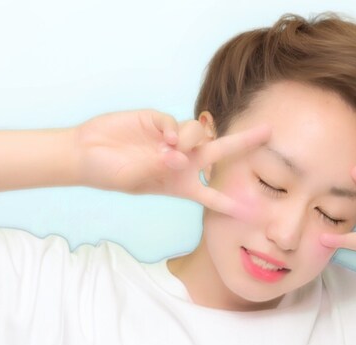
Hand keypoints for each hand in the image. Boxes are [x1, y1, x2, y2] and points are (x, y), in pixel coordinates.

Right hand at [73, 109, 270, 216]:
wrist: (87, 153)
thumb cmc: (110, 174)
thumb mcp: (136, 180)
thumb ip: (160, 169)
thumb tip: (180, 156)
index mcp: (180, 185)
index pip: (210, 194)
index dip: (229, 203)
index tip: (251, 212)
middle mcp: (181, 162)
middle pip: (219, 152)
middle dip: (243, 142)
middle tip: (268, 133)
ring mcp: (172, 140)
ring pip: (199, 134)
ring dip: (193, 139)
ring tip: (171, 148)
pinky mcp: (160, 121)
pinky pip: (177, 122)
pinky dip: (176, 130)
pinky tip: (165, 138)